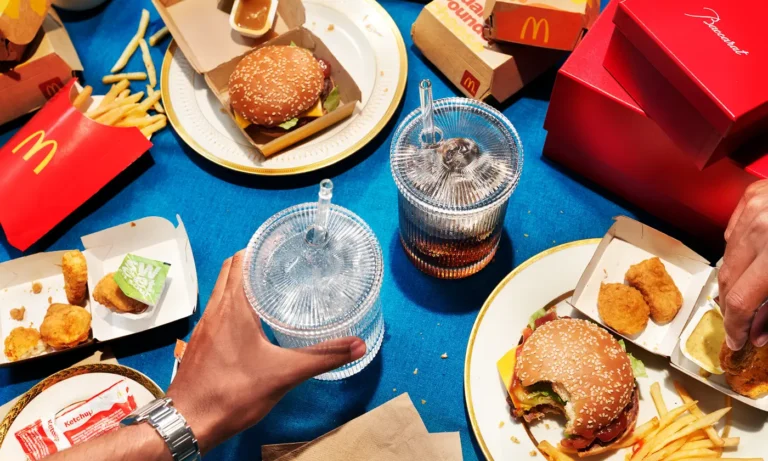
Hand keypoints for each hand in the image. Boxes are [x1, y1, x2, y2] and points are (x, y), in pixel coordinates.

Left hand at [167, 251, 365, 452]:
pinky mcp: (201, 343)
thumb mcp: (284, 374)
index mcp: (234, 307)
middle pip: (230, 271)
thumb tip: (358, 345)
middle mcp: (216, 310)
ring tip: (269, 287)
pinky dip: (232, 304)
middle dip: (252, 262)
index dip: (259, 249)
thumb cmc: (233, 392)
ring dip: (240, 283)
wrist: (189, 422)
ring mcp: (205, 327)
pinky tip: (251, 322)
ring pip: (221, 291)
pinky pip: (217, 311)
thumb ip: (322, 358)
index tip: (281, 246)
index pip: (242, 262)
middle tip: (279, 264)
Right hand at [719, 180, 767, 350]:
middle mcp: (759, 229)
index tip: (737, 342)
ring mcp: (753, 208)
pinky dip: (739, 248)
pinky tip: (753, 257)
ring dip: (735, 278)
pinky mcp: (752, 195)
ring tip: (748, 291)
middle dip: (732, 305)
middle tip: (740, 323)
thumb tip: (757, 333)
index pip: (741, 300)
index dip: (735, 326)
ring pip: (727, 255)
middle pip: (728, 278)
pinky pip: (733, 230)